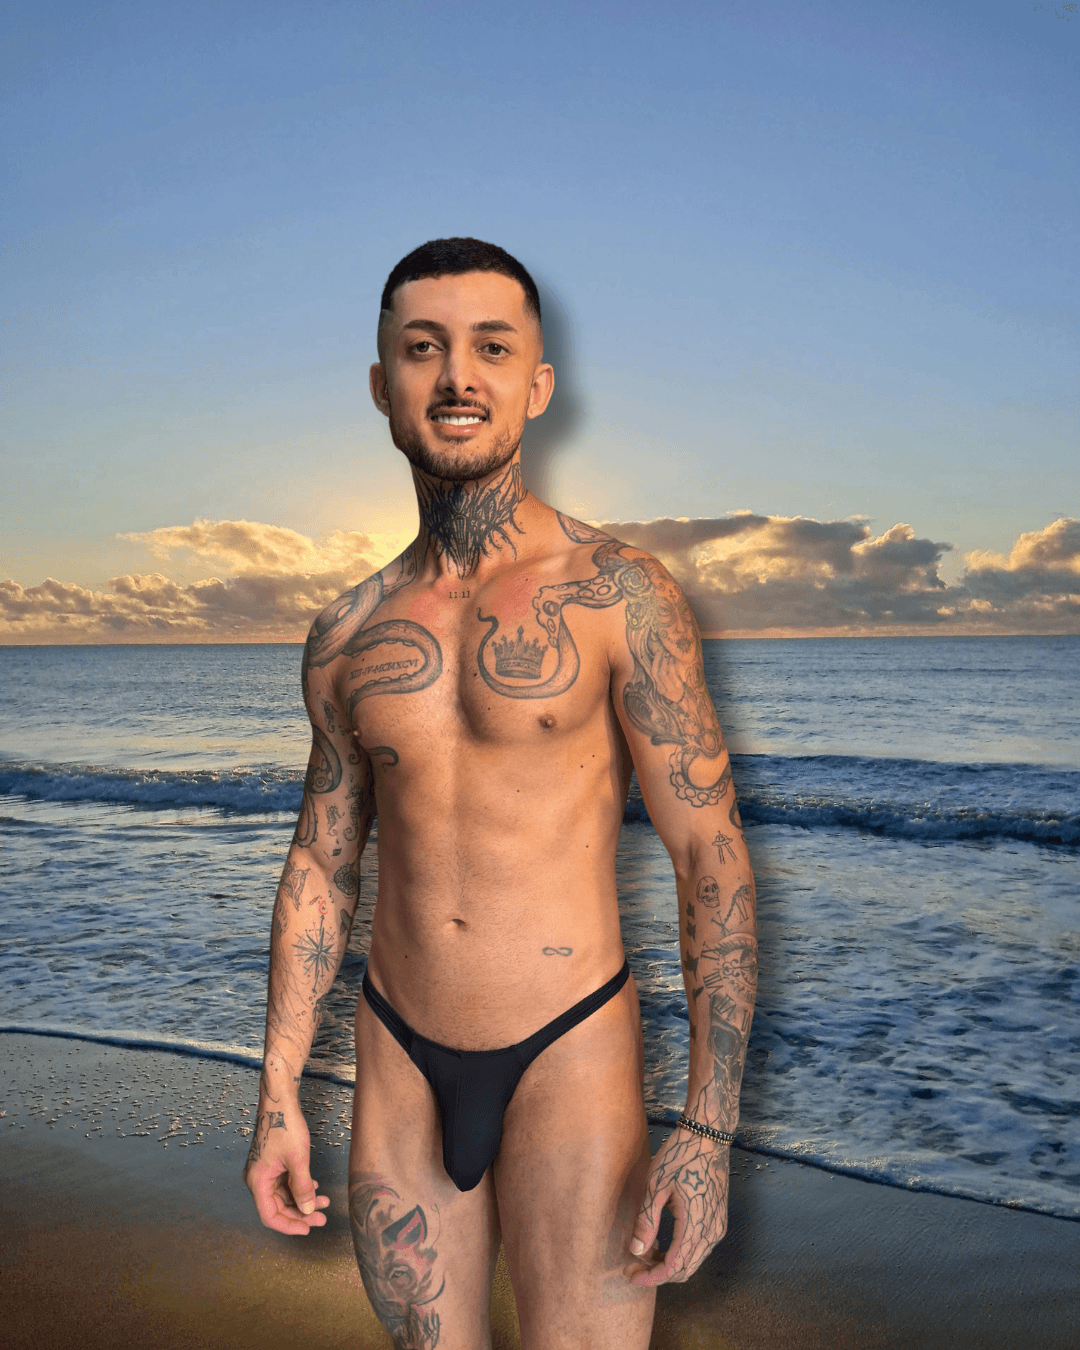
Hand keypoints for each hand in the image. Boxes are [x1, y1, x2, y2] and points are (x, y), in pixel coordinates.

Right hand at [242, 1097, 329, 1234]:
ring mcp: (264, 1171)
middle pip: (278, 1207)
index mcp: (257, 1181)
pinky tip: (315, 1187)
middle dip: (301, 1213)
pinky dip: (299, 1187)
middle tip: (322, 1217)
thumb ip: (302, 1188)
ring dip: (303, 1200)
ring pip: (284, 1196)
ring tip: (324, 1202)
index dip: (289, 1226)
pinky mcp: (272, 1164)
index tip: (308, 1229)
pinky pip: (285, 1183)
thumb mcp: (298, 1159)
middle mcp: (257, 1179)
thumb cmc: (285, 1126)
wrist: (279, 1100)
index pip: (270, 1216)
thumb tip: (308, 1210)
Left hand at [625, 1127, 729, 1285]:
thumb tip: (636, 1251)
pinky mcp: (719, 1219)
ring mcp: (718, 1226)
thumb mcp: (656, 1186)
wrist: (708, 1136)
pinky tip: (663, 1243)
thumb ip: (647, 1221)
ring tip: (644, 1254)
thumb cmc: (680, 1156)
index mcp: (696, 1225)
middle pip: (684, 1270)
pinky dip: (681, 1253)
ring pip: (693, 1261)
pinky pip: (700, 1248)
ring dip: (669, 1264)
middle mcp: (712, 1232)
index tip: (631, 1276)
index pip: (673, 1268)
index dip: (650, 1277)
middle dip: (657, 1273)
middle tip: (633, 1266)